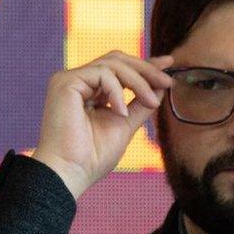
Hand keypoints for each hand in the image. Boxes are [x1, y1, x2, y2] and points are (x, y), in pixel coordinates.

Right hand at [31, 51, 173, 199]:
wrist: (71, 173)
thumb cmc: (92, 156)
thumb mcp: (125, 124)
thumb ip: (140, 105)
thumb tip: (160, 87)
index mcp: (89, 91)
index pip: (119, 69)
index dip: (144, 65)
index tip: (168, 63)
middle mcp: (78, 82)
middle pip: (116, 60)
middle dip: (145, 68)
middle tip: (167, 81)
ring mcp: (70, 80)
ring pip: (112, 64)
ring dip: (138, 81)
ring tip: (150, 102)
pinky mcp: (65, 82)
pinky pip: (102, 73)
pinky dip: (118, 91)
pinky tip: (121, 112)